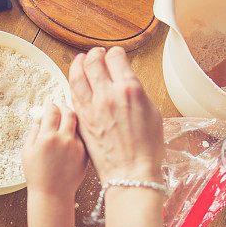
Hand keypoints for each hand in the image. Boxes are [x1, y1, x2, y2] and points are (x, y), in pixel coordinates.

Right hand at [22, 103, 86, 196]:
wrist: (52, 194)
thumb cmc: (36, 175)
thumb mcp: (26, 151)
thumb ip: (33, 132)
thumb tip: (40, 120)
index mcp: (47, 137)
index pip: (52, 111)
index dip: (50, 105)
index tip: (49, 105)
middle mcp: (64, 139)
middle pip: (69, 112)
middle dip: (64, 107)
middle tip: (60, 108)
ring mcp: (76, 147)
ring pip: (77, 124)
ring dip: (71, 121)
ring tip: (65, 124)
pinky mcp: (84, 154)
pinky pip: (81, 138)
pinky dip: (75, 135)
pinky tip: (69, 139)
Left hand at [68, 47, 163, 182]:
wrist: (130, 173)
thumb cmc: (146, 149)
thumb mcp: (152, 114)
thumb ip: (137, 95)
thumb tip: (128, 86)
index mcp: (130, 90)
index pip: (116, 58)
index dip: (115, 53)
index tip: (115, 55)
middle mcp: (108, 95)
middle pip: (94, 62)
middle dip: (95, 54)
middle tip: (96, 54)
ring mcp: (92, 107)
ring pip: (77, 76)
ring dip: (78, 65)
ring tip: (80, 61)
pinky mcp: (82, 120)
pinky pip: (73, 94)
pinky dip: (74, 84)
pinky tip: (76, 82)